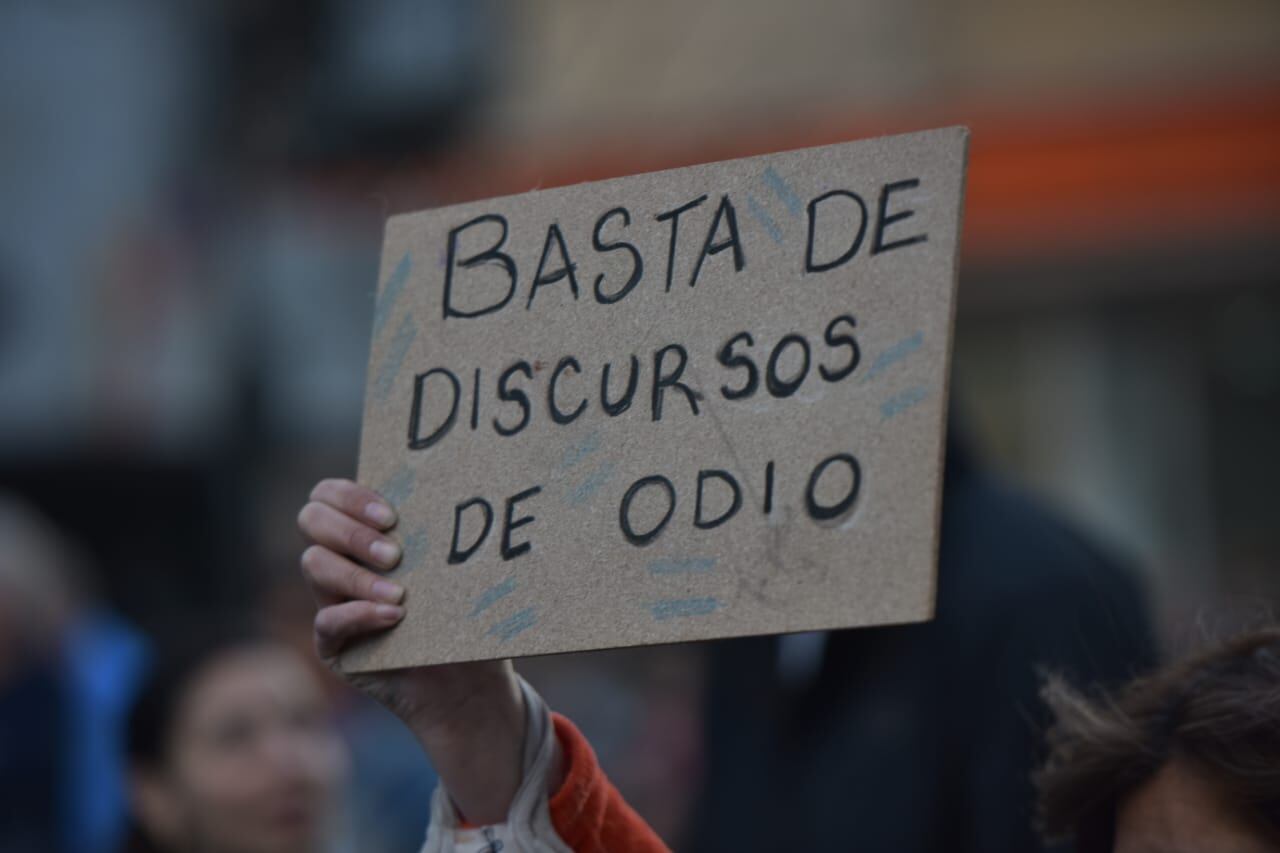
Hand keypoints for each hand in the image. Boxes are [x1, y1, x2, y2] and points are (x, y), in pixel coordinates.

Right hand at [297, 478, 528, 822]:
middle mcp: (342, 560)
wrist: (471, 683)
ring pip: (314, 564)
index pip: (329, 494)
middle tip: (394, 553)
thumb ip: (445, 536)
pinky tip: (393, 616)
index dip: (350, 496)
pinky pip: (326, 621)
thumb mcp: (459, 570)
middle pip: (311, 519)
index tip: (392, 515)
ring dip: (356, 574)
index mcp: (367, 532)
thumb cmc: (469, 616)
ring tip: (401, 593)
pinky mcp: (333, 644)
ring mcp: (332, 600)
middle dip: (351, 531)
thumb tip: (466, 494)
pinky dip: (358, 614)